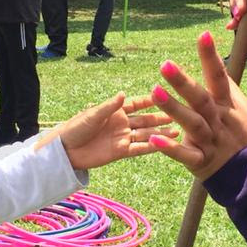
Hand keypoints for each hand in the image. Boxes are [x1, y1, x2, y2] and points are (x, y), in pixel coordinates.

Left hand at [39, 93, 174, 170]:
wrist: (66, 150)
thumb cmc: (76, 128)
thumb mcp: (92, 115)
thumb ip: (109, 106)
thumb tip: (123, 94)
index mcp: (116, 110)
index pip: (137, 103)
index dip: (151, 100)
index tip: (166, 95)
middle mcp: (122, 123)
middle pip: (146, 119)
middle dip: (161, 117)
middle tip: (180, 115)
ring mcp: (123, 137)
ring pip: (146, 134)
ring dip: (160, 133)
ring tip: (177, 131)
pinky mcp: (121, 152)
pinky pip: (139, 149)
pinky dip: (152, 147)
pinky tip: (165, 145)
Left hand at [149, 31, 246, 179]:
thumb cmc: (242, 134)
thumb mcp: (239, 108)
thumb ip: (223, 87)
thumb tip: (214, 59)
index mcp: (227, 105)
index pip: (219, 77)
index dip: (211, 57)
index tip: (203, 34)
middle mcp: (219, 120)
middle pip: (201, 98)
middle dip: (184, 82)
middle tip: (165, 64)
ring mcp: (211, 141)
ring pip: (192, 123)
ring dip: (174, 108)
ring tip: (154, 92)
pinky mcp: (202, 162)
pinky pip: (186, 155)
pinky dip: (171, 148)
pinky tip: (154, 139)